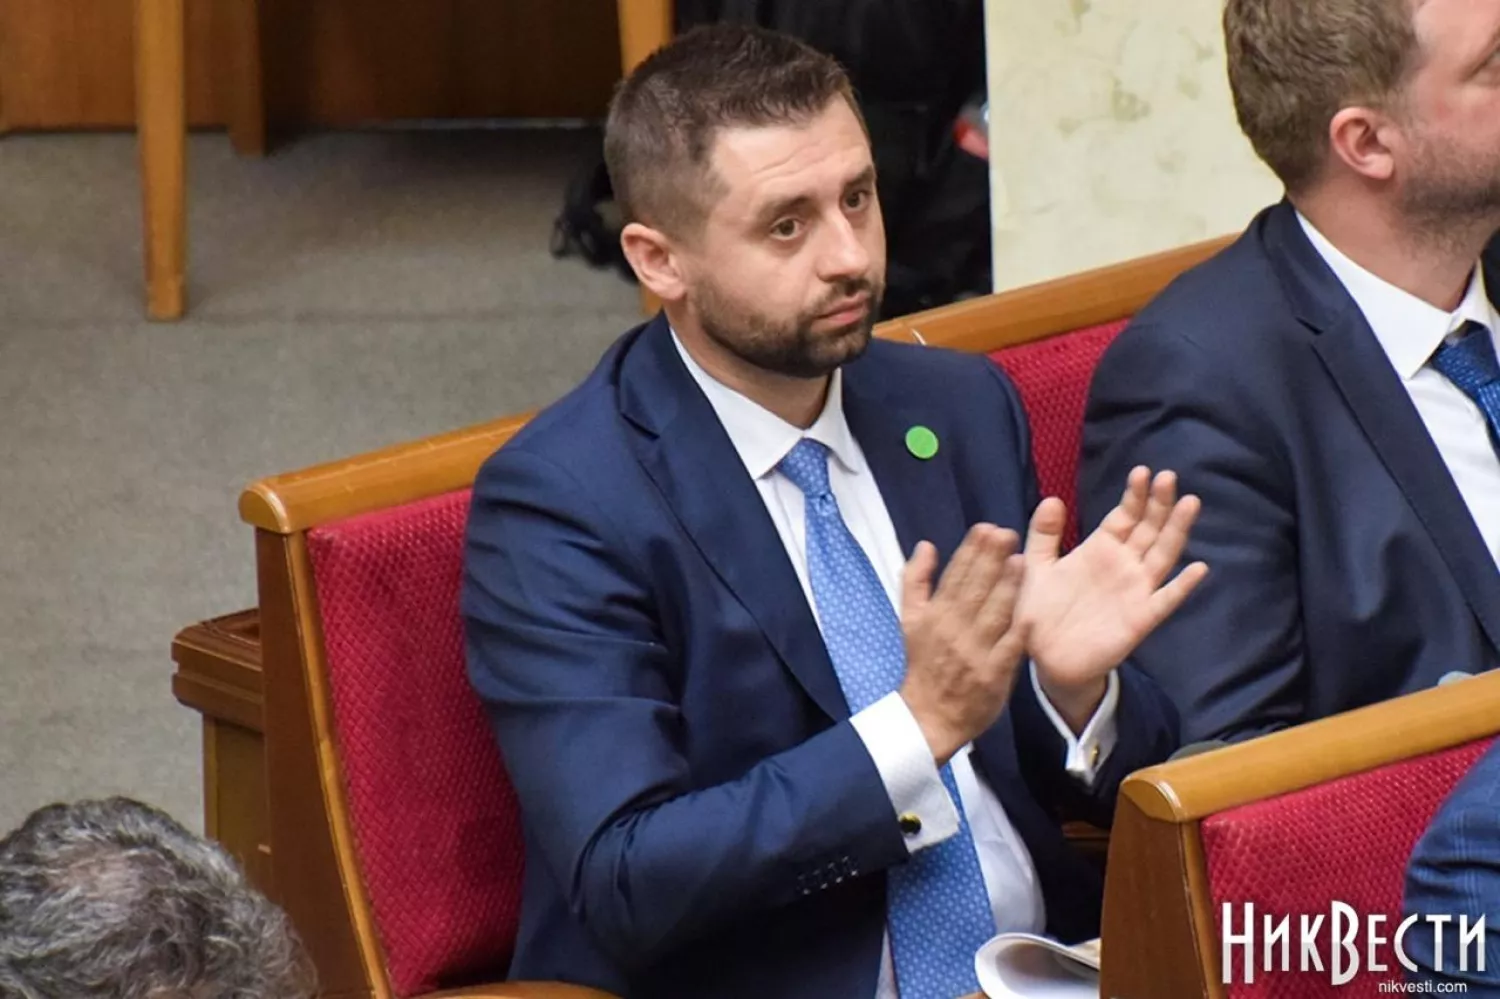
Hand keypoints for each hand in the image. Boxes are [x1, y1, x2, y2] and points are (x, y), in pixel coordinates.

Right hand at [898, 524, 1028, 765]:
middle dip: (990, 559)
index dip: (971, 551)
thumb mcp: (909, 620)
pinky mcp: (993, 675)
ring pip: (993, 613)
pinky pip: (1009, 648)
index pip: (954, 576)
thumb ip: (916, 580)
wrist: (928, 716)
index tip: (986, 528)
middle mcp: (953, 630)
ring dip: (1006, 587)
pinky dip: (1019, 629)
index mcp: (934, 615)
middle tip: (1006, 533)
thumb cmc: (924, 663)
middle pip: (974, 589)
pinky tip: (1033, 610)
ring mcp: (974, 652)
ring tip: (1020, 560)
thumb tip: (926, 545)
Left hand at [1018, 467, 1207, 729]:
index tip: (1142, 471)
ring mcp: (1135, 591)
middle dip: (1159, 504)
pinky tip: (1198, 568)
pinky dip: (1182, 586)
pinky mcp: (1140, 619)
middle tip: (1168, 477)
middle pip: (1148, 529)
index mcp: (1100, 550)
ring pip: (1162, 555)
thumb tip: (1052, 498)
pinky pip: (1165, 600)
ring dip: (1176, 530)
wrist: (1045, 657)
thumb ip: (1043, 534)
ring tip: (1190, 503)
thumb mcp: (1036, 567)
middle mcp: (1123, 566)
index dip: (1133, 495)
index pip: (1123, 516)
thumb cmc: (1041, 610)